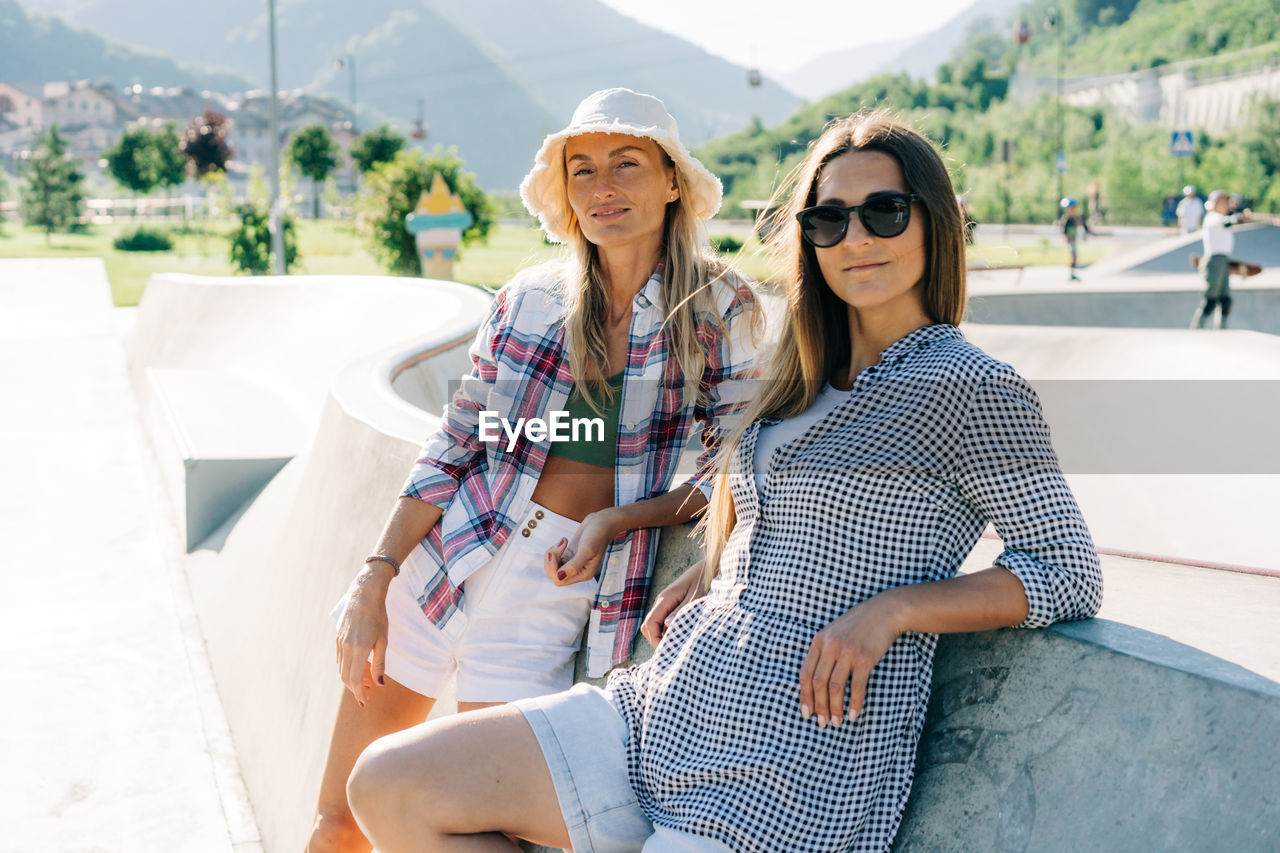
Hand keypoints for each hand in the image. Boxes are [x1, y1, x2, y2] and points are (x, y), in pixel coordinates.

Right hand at [334, 562, 395, 706]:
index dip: (359, 694)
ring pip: (341, 670)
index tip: (365, 703)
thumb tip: (379, 684)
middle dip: (355, 690)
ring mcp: (339, 643)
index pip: (355, 679)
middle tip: (366, 696)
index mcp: (359, 649)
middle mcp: (346, 648)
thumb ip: (380, 663)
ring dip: (351, 680)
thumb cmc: (378, 617)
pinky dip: (347, 669)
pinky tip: (357, 669)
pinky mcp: (337, 639)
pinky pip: (340, 660)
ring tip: (365, 684)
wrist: (364, 596)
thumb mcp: (384, 640)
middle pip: (346, 678)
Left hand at [544, 508, 619, 586]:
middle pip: (553, 575)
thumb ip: (573, 566)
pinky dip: (555, 549)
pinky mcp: (569, 554)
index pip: (559, 580)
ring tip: (563, 542)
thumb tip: (559, 577)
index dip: (553, 569)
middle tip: (559, 547)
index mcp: (583, 574)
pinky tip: (564, 540)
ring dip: (552, 553)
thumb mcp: (587, 550)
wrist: (602, 521)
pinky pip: (554, 558)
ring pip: (552, 566)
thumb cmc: (598, 535)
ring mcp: (572, 563)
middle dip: (551, 561)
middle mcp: (577, 571)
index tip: (556, 554)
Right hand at [640, 559, 704, 647]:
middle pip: (649, 627)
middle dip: (657, 641)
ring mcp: (667, 603)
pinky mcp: (675, 605)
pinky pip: (666, 622)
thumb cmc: (705, 579)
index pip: (650, 624)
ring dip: (664, 637)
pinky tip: (684, 637)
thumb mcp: (697, 596)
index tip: (668, 653)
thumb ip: (682, 611)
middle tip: (674, 653)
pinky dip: (671, 631)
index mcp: (665, 599)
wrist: (712, 565)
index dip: (655, 641)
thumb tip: (667, 626)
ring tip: (680, 647)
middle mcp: (663, 601)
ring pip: (657, 625)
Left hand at [797, 593, 904, 727]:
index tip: (807, 713)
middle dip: (819, 706)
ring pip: (835, 687)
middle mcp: (830, 646)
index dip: (805, 695)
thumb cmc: (859, 626)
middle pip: (818, 683)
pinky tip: (853, 715)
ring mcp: (847, 652)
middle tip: (822, 723)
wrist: (885, 611)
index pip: (805, 673)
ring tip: (836, 722)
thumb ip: (824, 652)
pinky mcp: (864, 658)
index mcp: (819, 641)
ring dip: (835, 708)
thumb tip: (816, 683)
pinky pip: (856, 686)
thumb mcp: (834, 633)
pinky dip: (854, 703)